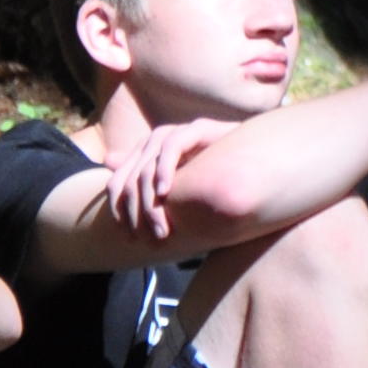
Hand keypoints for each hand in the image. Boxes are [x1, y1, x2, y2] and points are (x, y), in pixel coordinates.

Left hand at [102, 120, 230, 242]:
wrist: (258, 165)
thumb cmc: (219, 180)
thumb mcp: (180, 193)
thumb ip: (147, 186)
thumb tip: (108, 161)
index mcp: (149, 154)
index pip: (118, 182)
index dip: (119, 210)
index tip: (131, 239)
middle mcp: (160, 141)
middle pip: (129, 178)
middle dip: (137, 212)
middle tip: (152, 238)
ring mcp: (179, 132)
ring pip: (147, 167)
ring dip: (149, 201)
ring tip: (162, 227)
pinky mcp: (200, 128)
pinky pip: (171, 147)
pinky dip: (164, 169)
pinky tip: (166, 192)